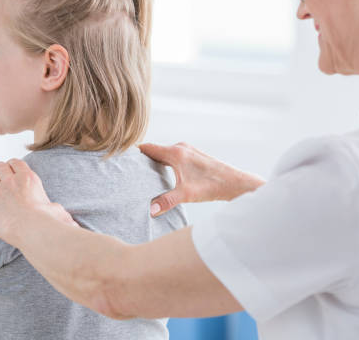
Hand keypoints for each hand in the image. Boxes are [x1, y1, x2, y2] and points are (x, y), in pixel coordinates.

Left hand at [0, 159, 77, 247]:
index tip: (8, 165)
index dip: (11, 163)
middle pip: (0, 167)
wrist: (32, 229)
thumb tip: (70, 223)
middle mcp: (11, 181)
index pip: (16, 163)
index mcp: (28, 178)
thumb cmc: (47, 222)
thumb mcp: (57, 211)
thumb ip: (57, 211)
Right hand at [139, 142, 264, 215]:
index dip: (134, 153)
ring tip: (142, 174)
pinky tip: (162, 176)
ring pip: (164, 154)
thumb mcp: (187, 194)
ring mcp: (188, 151)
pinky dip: (164, 163)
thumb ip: (166, 201)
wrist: (236, 183)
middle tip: (129, 171)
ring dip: (154, 162)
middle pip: (155, 151)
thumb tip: (150, 210)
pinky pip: (173, 157)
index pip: (148, 148)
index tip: (122, 160)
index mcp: (176, 152)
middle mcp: (181, 148)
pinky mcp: (194, 156)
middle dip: (142, 160)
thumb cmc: (213, 186)